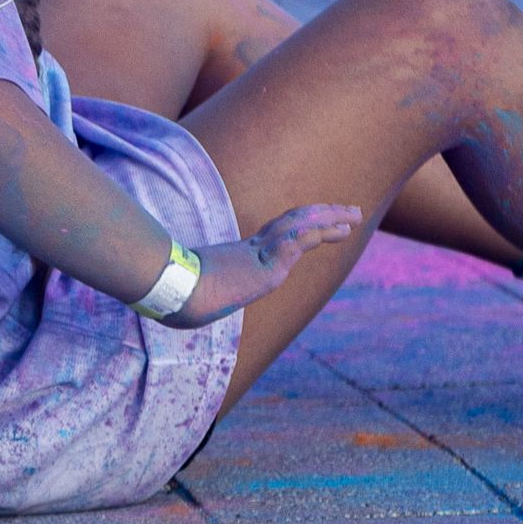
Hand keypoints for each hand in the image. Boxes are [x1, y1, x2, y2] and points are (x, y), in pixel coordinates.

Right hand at [158, 202, 360, 328]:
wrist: (169, 294)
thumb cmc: (172, 296)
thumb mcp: (191, 297)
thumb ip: (192, 298)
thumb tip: (171, 312)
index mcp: (239, 256)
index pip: (277, 234)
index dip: (301, 224)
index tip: (321, 220)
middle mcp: (251, 250)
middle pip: (293, 223)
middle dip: (323, 215)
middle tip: (349, 211)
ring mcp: (257, 257)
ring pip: (300, 228)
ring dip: (330, 221)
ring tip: (353, 217)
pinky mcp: (263, 267)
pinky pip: (296, 243)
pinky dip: (317, 234)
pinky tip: (338, 229)